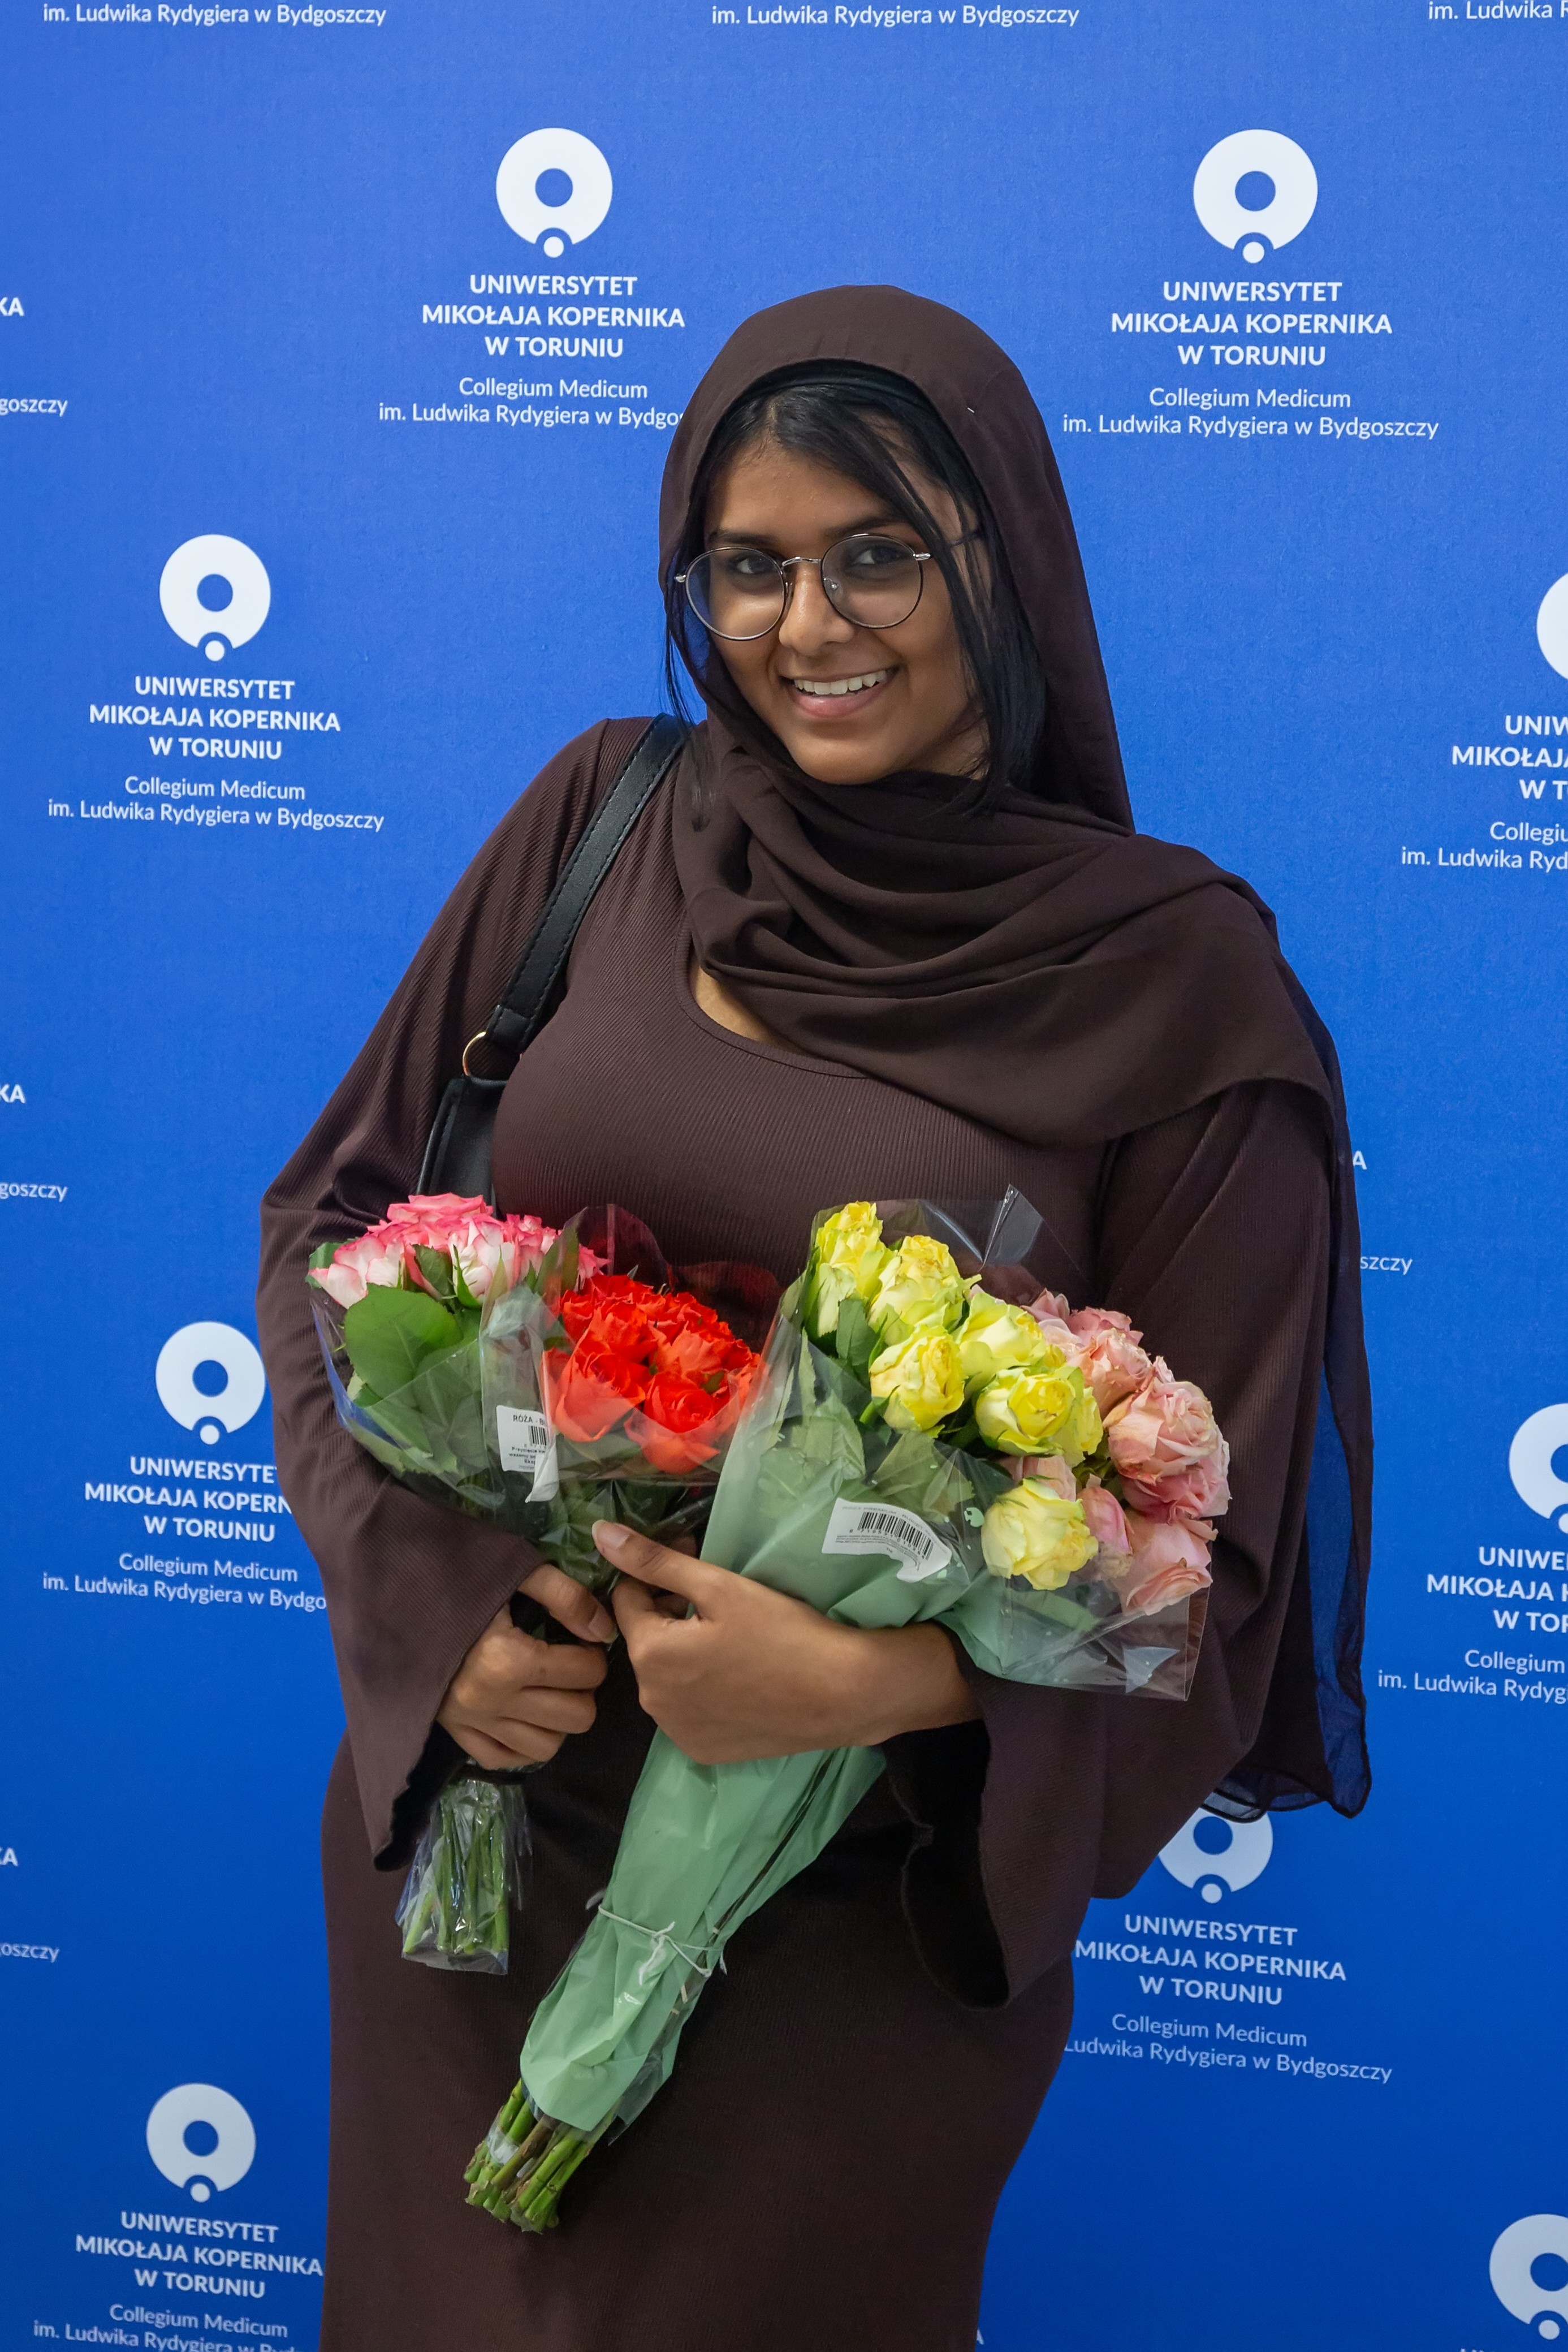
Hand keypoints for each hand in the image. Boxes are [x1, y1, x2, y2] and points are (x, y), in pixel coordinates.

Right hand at [437, 1564, 613, 1769]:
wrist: (395, 1590)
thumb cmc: (459, 1577)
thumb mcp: (516, 1571)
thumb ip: (566, 1597)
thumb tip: (604, 1631)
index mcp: (510, 1660)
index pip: (586, 1672)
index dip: (594, 1654)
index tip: (582, 1641)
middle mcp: (493, 1701)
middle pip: (576, 1716)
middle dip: (584, 1689)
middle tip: (570, 1666)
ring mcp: (473, 1722)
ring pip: (548, 1746)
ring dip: (559, 1719)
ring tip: (550, 1690)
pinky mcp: (456, 1733)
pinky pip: (505, 1758)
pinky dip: (524, 1742)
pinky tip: (525, 1714)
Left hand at [596, 1521, 978, 1764]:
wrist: (841, 1693)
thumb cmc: (781, 1630)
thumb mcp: (717, 1586)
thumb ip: (655, 1561)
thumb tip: (601, 1534)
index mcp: (649, 1654)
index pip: (627, 1598)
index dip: (659, 1577)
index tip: (698, 1569)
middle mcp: (650, 1700)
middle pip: (646, 1640)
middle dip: (670, 1615)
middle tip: (721, 1604)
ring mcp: (676, 1732)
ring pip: (665, 1676)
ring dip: (684, 1654)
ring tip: (733, 1642)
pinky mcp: (702, 1751)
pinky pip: (687, 1710)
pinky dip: (702, 1691)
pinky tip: (738, 1678)